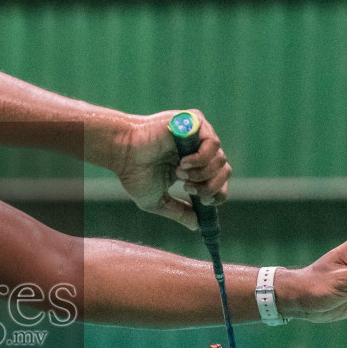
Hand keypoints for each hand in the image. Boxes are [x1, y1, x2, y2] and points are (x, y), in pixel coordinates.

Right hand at [106, 109, 229, 228]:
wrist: (122, 152)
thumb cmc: (134, 173)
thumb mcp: (157, 200)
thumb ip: (178, 212)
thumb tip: (196, 226)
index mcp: (193, 167)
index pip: (219, 181)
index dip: (217, 194)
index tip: (202, 202)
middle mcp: (198, 149)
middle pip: (224, 171)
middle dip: (209, 187)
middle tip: (188, 189)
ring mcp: (198, 135)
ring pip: (221, 160)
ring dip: (201, 173)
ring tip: (179, 174)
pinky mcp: (195, 121)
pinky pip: (213, 144)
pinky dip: (201, 159)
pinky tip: (182, 163)